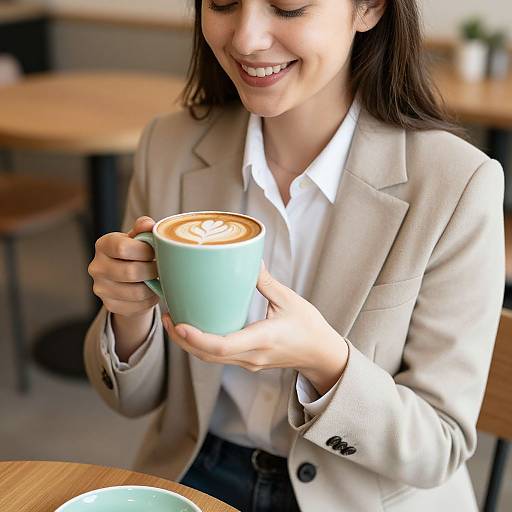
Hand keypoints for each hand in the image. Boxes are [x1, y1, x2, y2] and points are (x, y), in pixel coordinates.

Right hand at [88, 216, 159, 316]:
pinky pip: (136, 306)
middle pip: (130, 272)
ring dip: (153, 287)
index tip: (155, 252)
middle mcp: (96, 267)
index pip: (122, 248)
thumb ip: (143, 229)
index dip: (144, 251)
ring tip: (158, 279)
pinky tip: (152, 291)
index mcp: (103, 245)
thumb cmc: (135, 254)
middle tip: (161, 268)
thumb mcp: (138, 239)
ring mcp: (100, 288)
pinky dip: (150, 300)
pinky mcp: (110, 305)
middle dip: (152, 270)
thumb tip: (148, 224)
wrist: (128, 280)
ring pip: (135, 292)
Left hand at [162, 261, 348, 394]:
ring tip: (173, 321)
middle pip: (207, 355)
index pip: (221, 346)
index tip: (177, 323)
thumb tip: (249, 258)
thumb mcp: (289, 300)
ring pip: (209, 359)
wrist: (321, 354)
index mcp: (262, 339)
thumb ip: (265, 281)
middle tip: (167, 315)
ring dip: (189, 343)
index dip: (196, 338)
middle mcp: (251, 356)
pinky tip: (194, 329)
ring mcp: (248, 362)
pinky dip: (201, 345)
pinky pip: (218, 357)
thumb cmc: (309, 327)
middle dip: (182, 339)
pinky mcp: (247, 361)